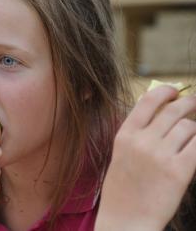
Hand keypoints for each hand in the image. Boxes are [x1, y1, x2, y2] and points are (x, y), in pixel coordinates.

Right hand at [96, 86, 195, 230]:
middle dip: (188, 103)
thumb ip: (137, 133)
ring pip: (189, 127)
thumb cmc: (122, 189)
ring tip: (191, 135)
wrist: (125, 219)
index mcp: (125, 135)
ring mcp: (161, 155)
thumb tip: (159, 114)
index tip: (173, 91)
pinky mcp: (179, 171)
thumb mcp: (120, 155)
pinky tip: (195, 145)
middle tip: (193, 104)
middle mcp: (142, 141)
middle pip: (173, 110)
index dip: (165, 91)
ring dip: (194, 128)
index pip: (148, 101)